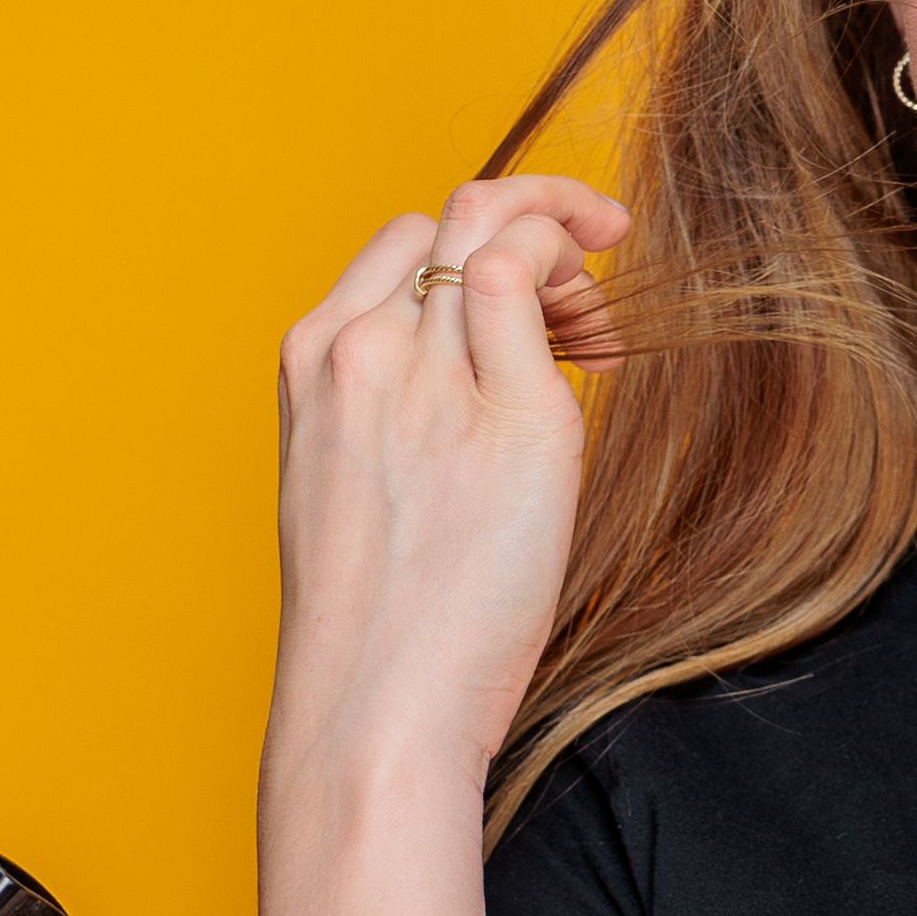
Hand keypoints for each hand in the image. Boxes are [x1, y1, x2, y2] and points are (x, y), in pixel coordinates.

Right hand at [268, 179, 629, 799]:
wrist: (374, 704)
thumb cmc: (373, 617)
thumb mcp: (347, 477)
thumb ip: (391, 401)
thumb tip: (473, 361)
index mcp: (313, 360)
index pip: (405, 240)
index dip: (477, 244)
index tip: (524, 290)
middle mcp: (363, 349)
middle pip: (463, 211)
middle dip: (543, 213)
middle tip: (594, 261)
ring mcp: (435, 378)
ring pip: (506, 233)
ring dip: (569, 252)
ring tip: (594, 329)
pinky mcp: (518, 418)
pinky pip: (545, 303)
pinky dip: (584, 307)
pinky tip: (603, 355)